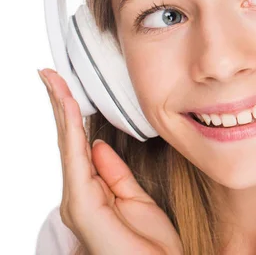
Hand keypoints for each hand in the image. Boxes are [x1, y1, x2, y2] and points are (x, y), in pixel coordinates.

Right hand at [38, 69, 182, 254]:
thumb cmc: (150, 244)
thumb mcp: (137, 198)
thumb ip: (115, 173)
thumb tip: (98, 146)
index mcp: (94, 191)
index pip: (79, 145)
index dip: (71, 114)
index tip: (64, 86)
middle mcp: (80, 195)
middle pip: (67, 141)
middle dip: (59, 105)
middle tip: (49, 73)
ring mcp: (79, 201)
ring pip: (67, 145)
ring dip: (61, 110)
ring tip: (54, 80)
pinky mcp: (84, 207)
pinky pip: (76, 160)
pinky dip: (70, 131)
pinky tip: (67, 109)